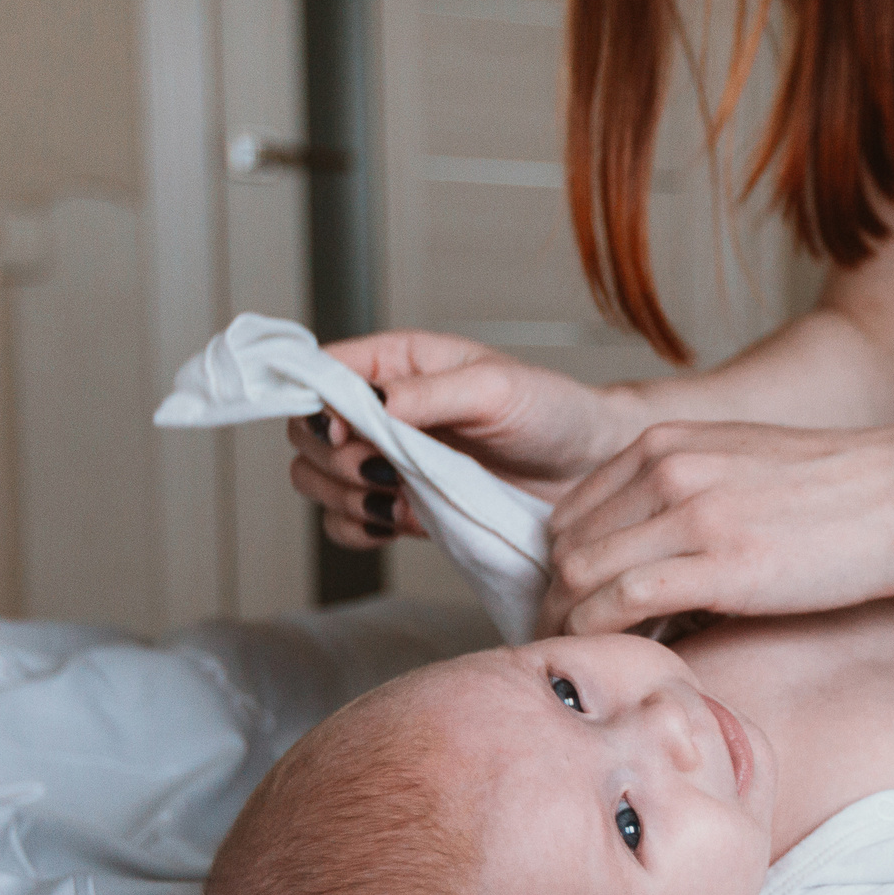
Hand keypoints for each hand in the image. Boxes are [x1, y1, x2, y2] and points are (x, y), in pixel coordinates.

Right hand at [285, 330, 634, 549]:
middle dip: (335, 458)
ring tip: (402, 497)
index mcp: (397, 364)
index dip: (316, 404)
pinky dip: (358, 530)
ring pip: (315, 480)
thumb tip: (365, 405)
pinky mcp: (399, 506)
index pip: (317, 373)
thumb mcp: (495, 389)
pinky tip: (398, 523)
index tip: (348, 431)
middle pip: (304, 433)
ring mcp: (387, 460)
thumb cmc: (552, 413)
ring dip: (345, 495)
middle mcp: (381, 410)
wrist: (589, 469)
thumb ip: (426, 393)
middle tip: (393, 470)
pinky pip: (345, 524)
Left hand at [545, 420, 893, 634]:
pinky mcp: (720, 565)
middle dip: (561, 601)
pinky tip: (627, 656)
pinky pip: (623, 603)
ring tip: (596, 659)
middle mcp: (666, 470)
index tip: (578, 605)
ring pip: (582, 575)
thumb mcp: (740, 463)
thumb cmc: (837, 491)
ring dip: (576, 625)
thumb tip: (647, 547)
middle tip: (577, 646)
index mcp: (666, 444)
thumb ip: (684, 489)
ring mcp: (690, 515)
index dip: (565, 565)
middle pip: (567, 545)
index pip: (572, 509)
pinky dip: (607, 635)